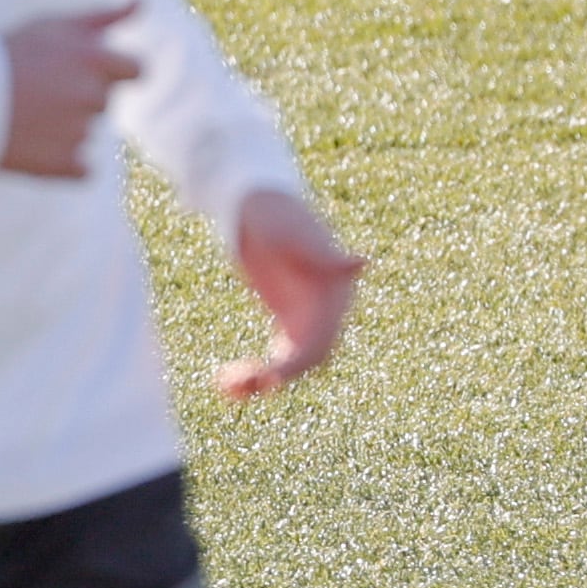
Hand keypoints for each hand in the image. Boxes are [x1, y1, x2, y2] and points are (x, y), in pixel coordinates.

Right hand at [0, 2, 141, 177]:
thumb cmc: (9, 52)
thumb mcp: (54, 24)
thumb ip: (105, 16)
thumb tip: (142, 0)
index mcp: (94, 60)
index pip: (138, 70)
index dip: (114, 70)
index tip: (82, 69)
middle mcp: (92, 97)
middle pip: (104, 100)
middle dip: (78, 94)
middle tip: (39, 87)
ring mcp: (78, 132)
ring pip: (87, 130)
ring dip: (64, 125)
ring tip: (27, 112)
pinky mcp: (63, 164)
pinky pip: (81, 168)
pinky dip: (63, 160)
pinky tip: (34, 142)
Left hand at [216, 188, 362, 397]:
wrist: (253, 200)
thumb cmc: (274, 209)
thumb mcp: (291, 231)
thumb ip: (322, 252)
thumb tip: (362, 262)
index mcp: (336, 292)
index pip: (324, 340)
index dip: (299, 362)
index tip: (271, 378)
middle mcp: (327, 311)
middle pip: (308, 360)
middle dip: (276, 377)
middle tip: (238, 386)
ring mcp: (307, 317)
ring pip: (292, 365)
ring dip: (263, 380)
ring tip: (224, 387)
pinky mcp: (287, 318)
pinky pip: (277, 355)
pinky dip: (256, 370)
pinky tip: (225, 381)